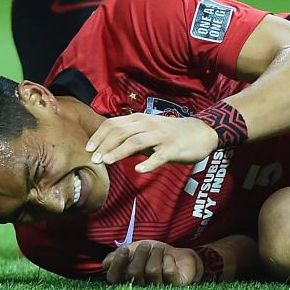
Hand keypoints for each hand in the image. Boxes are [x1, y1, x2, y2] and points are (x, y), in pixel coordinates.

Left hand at [86, 113, 218, 172]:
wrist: (201, 132)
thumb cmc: (171, 133)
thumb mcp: (148, 129)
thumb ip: (130, 135)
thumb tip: (106, 146)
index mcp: (139, 119)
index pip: (113, 123)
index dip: (99, 135)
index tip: (88, 148)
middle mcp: (148, 125)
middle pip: (121, 132)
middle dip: (104, 145)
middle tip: (93, 160)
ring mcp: (161, 136)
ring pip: (136, 142)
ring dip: (119, 152)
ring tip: (106, 162)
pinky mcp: (173, 148)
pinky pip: (159, 156)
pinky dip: (148, 163)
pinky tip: (139, 170)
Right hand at [103, 240, 201, 285]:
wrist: (179, 255)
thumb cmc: (153, 253)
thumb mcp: (134, 249)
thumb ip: (119, 255)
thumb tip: (105, 264)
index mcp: (127, 280)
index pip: (114, 278)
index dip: (117, 263)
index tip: (125, 249)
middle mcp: (140, 288)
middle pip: (134, 272)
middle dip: (140, 254)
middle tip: (146, 245)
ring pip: (152, 271)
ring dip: (155, 254)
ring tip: (159, 248)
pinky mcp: (174, 287)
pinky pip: (168, 272)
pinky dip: (168, 259)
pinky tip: (169, 258)